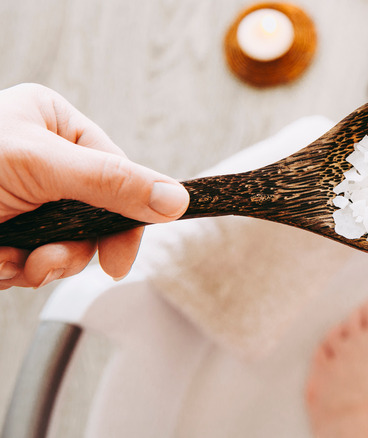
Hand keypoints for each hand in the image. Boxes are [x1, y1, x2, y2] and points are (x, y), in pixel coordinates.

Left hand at [0, 83, 188, 288]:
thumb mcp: (40, 166)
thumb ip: (112, 183)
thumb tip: (175, 198)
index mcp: (54, 124)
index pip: (118, 171)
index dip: (125, 216)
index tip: (121, 257)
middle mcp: (43, 159)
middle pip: (96, 213)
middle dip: (73, 246)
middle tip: (50, 260)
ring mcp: (26, 198)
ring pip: (68, 243)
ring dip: (44, 263)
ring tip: (13, 260)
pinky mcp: (8, 232)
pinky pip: (35, 261)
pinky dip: (16, 271)